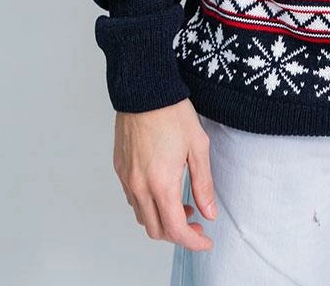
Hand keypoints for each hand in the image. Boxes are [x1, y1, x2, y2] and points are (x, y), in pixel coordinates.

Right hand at [113, 99, 216, 247]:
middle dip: (178, 234)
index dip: (193, 241)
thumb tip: (209, 212)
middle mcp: (139, 186)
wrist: (144, 88)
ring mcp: (126, 178)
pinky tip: (164, 190)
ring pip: (142, 217)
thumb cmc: (172, 112)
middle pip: (156, 230)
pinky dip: (149, 205)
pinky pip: (133, 199)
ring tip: (183, 205)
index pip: (175, 229)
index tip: (206, 241)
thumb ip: (204, 183)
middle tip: (197, 223)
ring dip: (162, 219)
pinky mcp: (120, 168)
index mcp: (161, 183)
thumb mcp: (198, 146)